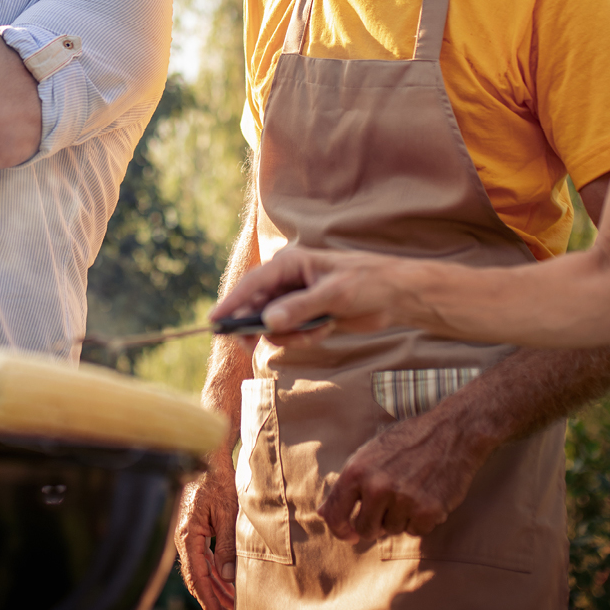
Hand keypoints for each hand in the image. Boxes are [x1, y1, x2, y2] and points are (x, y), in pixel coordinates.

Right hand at [175, 452, 237, 609]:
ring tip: (232, 608)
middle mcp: (184, 538)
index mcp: (188, 535)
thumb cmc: (218, 480)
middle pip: (197, 579)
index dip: (209, 599)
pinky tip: (227, 585)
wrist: (209, 457)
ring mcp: (189, 535)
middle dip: (213, 601)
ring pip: (201, 571)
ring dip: (216, 590)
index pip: (197, 577)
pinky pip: (204, 559)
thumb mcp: (227, 512)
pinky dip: (216, 574)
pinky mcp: (197, 530)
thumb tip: (228, 576)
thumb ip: (227, 544)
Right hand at [211, 246, 399, 338]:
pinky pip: (291, 333)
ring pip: (273, 324)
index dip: (231, 302)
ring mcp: (296, 299)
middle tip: (252, 345)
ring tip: (318, 330)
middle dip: (258, 327)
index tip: (214, 320)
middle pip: (256, 306)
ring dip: (291, 335)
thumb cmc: (366, 283)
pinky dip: (304, 337)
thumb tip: (268, 322)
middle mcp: (288, 280)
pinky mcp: (307, 315)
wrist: (395, 295)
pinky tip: (327, 329)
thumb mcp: (334, 295)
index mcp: (290, 264)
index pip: (252, 283)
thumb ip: (299, 308)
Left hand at [319, 409, 488, 542]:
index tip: (348, 533)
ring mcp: (403, 501)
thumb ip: (346, 485)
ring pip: (392, 530)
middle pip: (365, 529)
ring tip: (411, 490)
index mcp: (357, 470)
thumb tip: (321, 514)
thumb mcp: (370, 453)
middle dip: (375, 524)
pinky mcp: (427, 512)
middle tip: (388, 506)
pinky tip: (426, 495)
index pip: (336, 514)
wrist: (450, 432)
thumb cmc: (407, 441)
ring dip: (400, 517)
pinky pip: (415, 531)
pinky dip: (420, 519)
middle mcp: (377, 487)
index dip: (340, 529)